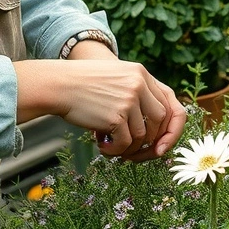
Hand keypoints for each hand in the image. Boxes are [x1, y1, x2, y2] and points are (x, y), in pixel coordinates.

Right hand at [14, 59, 185, 159]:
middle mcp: (139, 84)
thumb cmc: (84, 87)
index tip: (162, 145)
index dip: (171, 128)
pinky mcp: (116, 115)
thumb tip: (155, 136)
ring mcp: (129, 99)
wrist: (58, 85)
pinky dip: (115, 151)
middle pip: (160, 121)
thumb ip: (137, 97)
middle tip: (134, 154)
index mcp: (141, 74)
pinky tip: (102, 147)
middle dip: (152, 143)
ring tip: (110, 146)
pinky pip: (125, 144)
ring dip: (128, 148)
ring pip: (142, 136)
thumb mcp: (116, 80)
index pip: (170, 103)